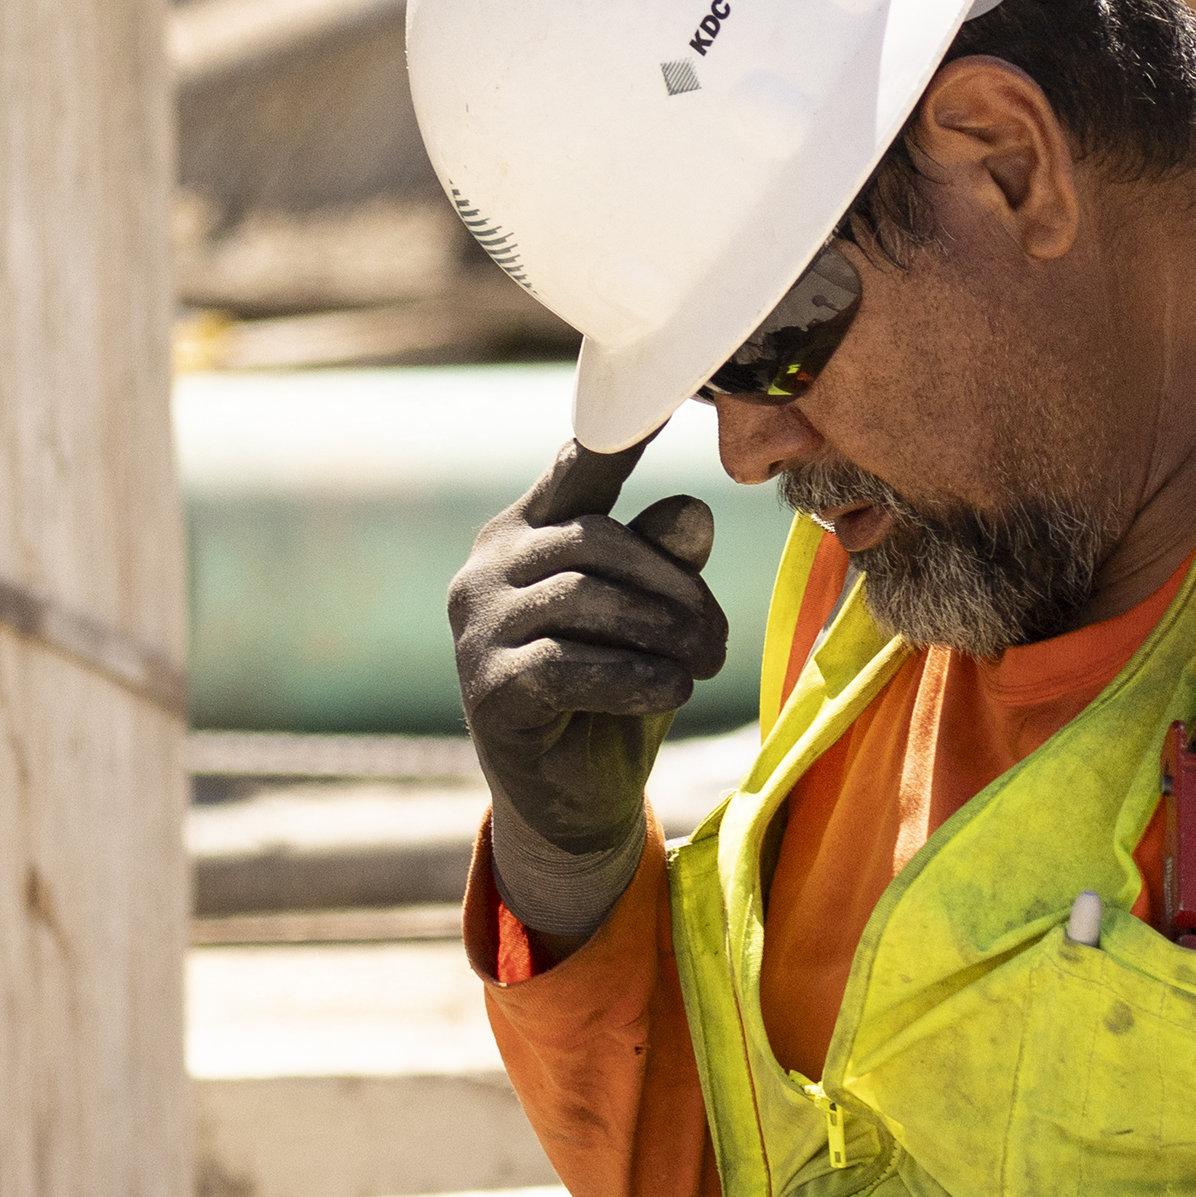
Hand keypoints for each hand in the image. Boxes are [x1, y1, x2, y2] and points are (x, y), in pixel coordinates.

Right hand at [447, 439, 728, 950]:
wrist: (574, 806)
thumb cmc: (615, 696)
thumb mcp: (652, 622)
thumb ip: (665, 563)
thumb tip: (693, 512)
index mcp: (522, 534)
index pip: (576, 468)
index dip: (620, 431)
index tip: (662, 390)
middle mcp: (484, 571)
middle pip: (595, 541)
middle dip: (673, 585)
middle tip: (719, 636)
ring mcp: (476, 631)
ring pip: (586, 600)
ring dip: (663, 632)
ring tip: (705, 663)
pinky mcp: (488, 690)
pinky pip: (571, 664)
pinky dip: (635, 676)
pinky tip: (671, 691)